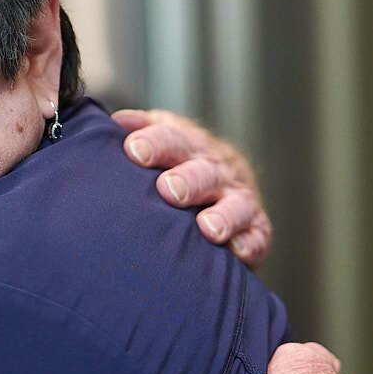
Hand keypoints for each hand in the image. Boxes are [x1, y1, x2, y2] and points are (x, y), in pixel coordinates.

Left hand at [112, 108, 272, 266]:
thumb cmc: (182, 162)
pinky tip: (238, 251)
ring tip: (208, 227)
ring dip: (223, 216)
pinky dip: (250, 243)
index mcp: (188, 147)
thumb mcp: (164, 138)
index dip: (155, 143)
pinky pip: (257, 236)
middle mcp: (215, 171)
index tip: (135, 150)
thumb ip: (140, 129)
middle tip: (169, 189)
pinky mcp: (256, 229)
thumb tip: (114, 122)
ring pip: (235, 205)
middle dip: (187, 180)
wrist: (233, 179)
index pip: (171, 140)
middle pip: (203, 173)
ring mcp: (238, 200)